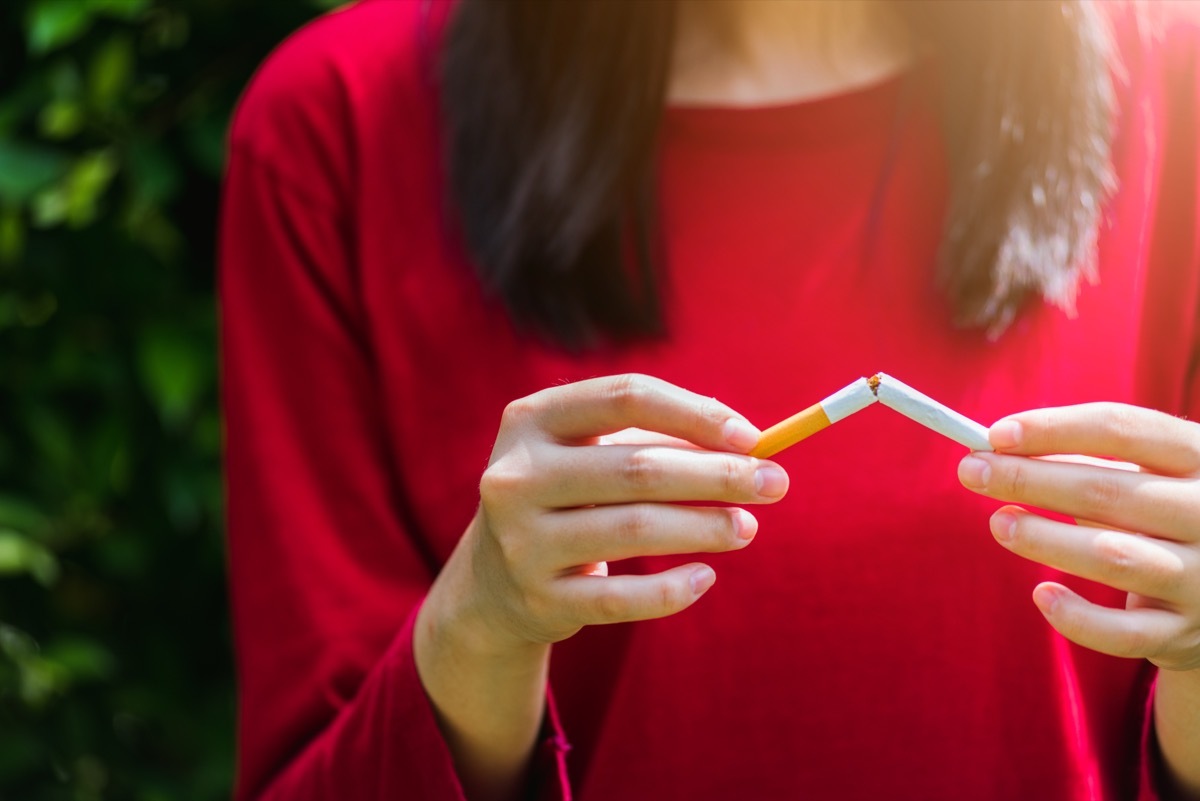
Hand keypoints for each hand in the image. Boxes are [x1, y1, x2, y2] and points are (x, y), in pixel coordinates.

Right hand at [443, 374, 788, 652]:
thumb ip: (658, 438)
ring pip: (635, 530)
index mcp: (530, 419)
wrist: (493, 583)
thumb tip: (747, 444)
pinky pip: (622, 598)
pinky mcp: (540, 600)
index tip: (753, 437)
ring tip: (747, 527)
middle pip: (637, 467)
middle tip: (773, 484)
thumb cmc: (567, 496)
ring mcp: (522, 541)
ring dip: (705, 528)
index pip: (626, 397)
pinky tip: (706, 577)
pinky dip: (672, 589)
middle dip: (717, 475)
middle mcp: (516, 476)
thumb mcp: (590, 452)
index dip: (696, 414)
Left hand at [957, 402, 1199, 671]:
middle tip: (973, 472)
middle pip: (1110, 490)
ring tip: (998, 523)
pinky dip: (1077, 617)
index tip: (995, 434)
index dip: (1054, 428)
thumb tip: (1000, 448)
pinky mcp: (1184, 633)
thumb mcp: (1145, 475)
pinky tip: (1041, 594)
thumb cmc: (1165, 515)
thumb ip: (1084, 460)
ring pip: (1115, 556)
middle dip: (1030, 479)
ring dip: (1046, 539)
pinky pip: (1124, 633)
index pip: (1124, 428)